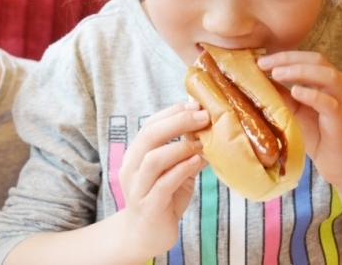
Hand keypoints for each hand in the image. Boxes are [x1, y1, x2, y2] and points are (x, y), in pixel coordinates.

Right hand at [118, 101, 208, 257]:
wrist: (145, 236)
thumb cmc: (163, 197)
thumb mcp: (175, 169)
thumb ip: (187, 151)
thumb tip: (210, 129)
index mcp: (136, 154)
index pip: (150, 124)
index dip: (173, 112)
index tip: (197, 105)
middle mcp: (132, 168)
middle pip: (150, 135)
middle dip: (178, 122)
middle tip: (203, 117)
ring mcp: (137, 188)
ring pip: (153, 158)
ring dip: (181, 146)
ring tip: (202, 143)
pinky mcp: (148, 207)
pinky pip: (163, 184)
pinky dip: (182, 169)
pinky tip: (197, 161)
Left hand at [258, 51, 341, 185]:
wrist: (341, 167)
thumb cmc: (319, 137)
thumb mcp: (296, 111)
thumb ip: (283, 94)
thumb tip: (260, 78)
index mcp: (332, 81)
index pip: (310, 58)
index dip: (286, 56)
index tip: (262, 59)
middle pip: (318, 61)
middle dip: (289, 59)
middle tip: (264, 63)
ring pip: (327, 77)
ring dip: (300, 72)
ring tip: (277, 74)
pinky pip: (330, 103)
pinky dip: (312, 95)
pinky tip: (295, 91)